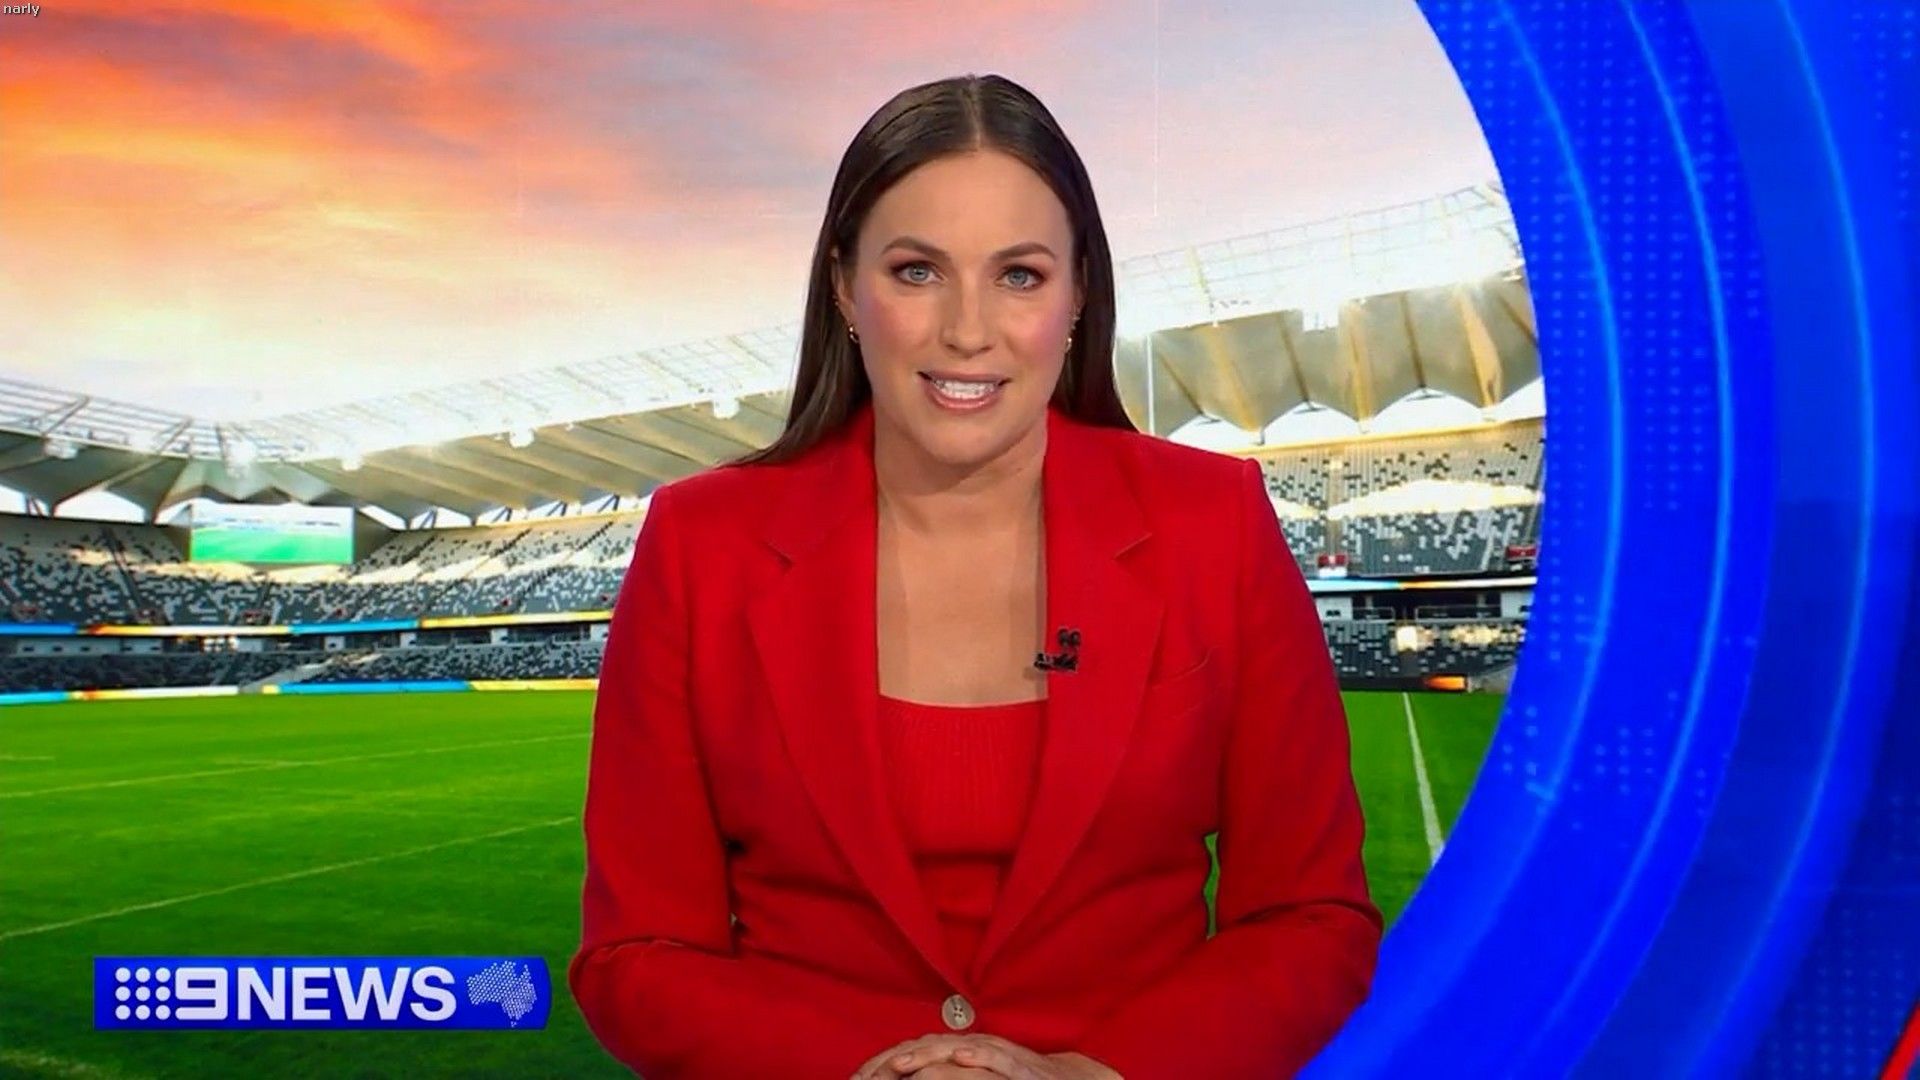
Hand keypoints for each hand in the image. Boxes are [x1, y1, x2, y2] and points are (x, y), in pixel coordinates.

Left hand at [853, 1033, 1120, 1079]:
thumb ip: (947, 1078)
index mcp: (959, 1053)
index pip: (913, 1053)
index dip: (884, 1064)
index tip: (859, 1078)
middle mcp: (973, 1048)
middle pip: (925, 1047)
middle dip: (895, 1060)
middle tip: (868, 1074)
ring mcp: (995, 1054)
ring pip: (955, 1050)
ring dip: (926, 1056)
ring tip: (899, 1065)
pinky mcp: (1020, 1065)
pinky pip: (996, 1057)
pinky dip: (977, 1055)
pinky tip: (960, 1056)